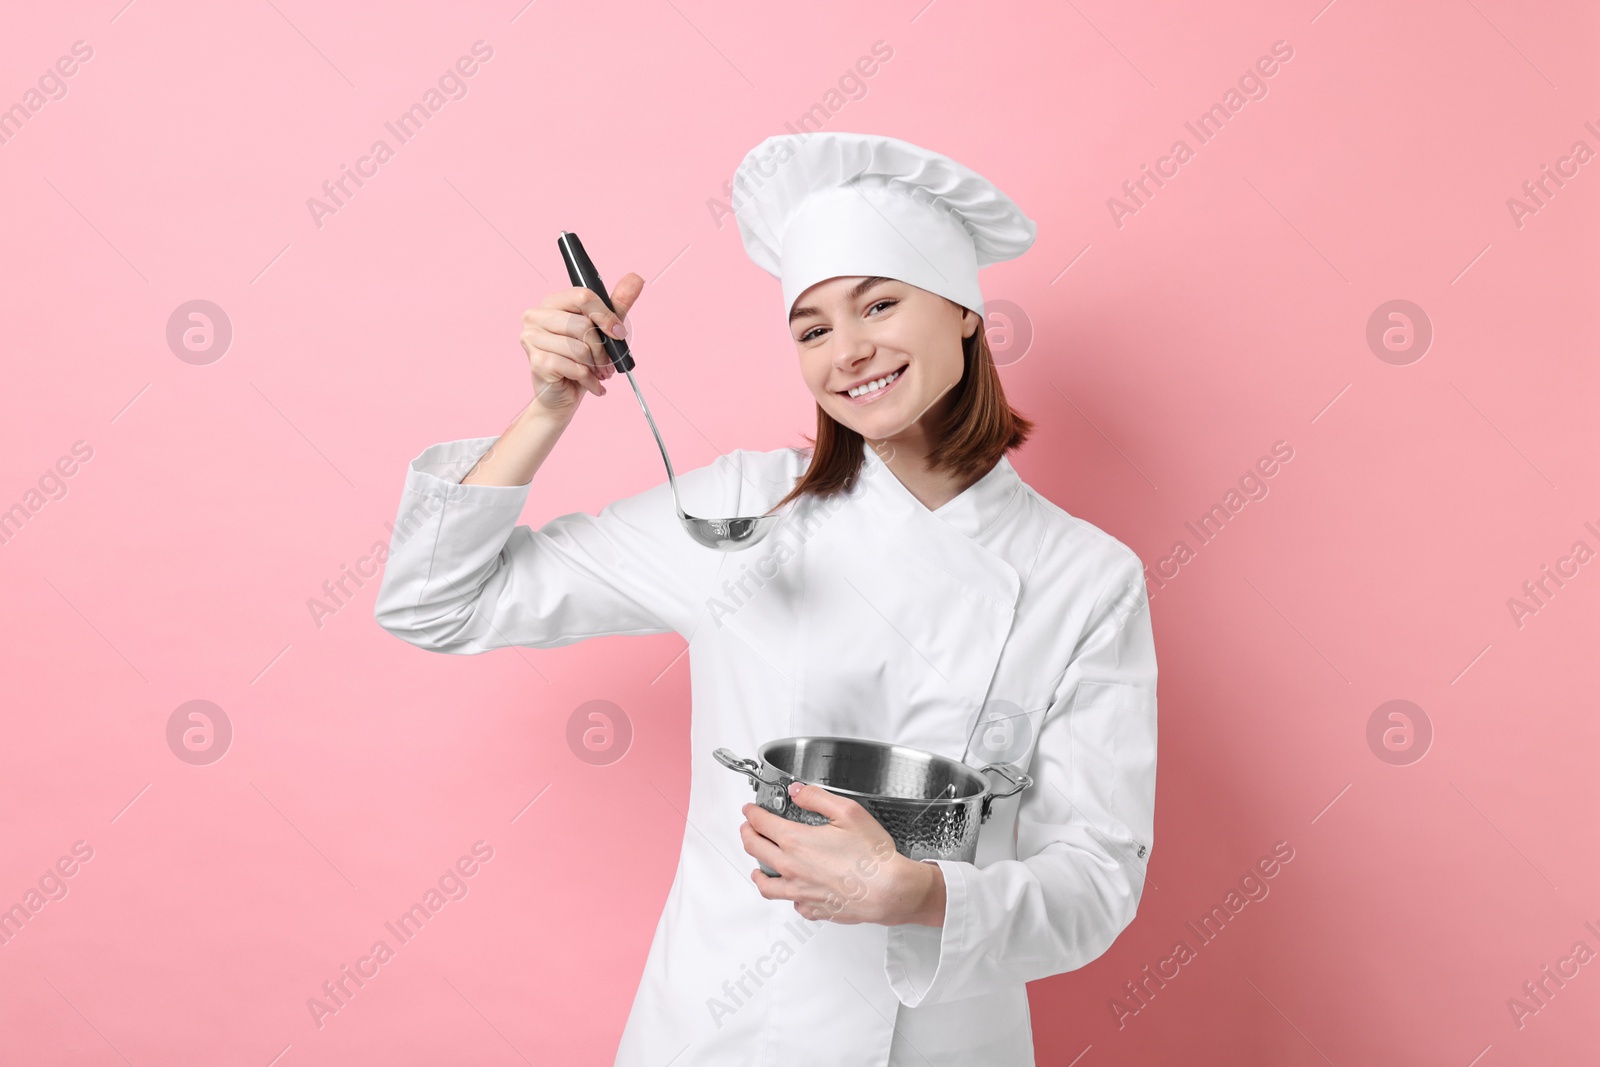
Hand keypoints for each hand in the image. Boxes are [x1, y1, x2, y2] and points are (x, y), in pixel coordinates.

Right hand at [518, 274, 643, 418]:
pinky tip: (589, 383)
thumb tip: (636, 278)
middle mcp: (535, 316)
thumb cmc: (579, 361)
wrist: (561, 395)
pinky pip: (575, 367)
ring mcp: (531, 338)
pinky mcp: (536, 362)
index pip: (583, 296)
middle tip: (606, 362)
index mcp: (552, 302)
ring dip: (595, 366)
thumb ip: (617, 305)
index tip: (618, 333)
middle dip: (601, 349)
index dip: (606, 316)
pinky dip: (589, 379)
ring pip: (579, 348)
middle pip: (583, 325)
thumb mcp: (602, 330)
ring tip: (596, 373)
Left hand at [740, 782, 946, 926]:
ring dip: (757, 871)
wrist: (888, 891)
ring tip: (757, 868)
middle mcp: (792, 868)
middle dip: (747, 835)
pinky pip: (791, 902)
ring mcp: (799, 892)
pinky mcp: (812, 909)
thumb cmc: (872, 856)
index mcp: (796, 842)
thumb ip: (817, 797)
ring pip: (766, 884)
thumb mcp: (848, 812)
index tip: (750, 810)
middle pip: (756, 850)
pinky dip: (787, 894)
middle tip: (747, 829)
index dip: (752, 814)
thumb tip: (798, 792)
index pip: (762, 824)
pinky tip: (791, 890)